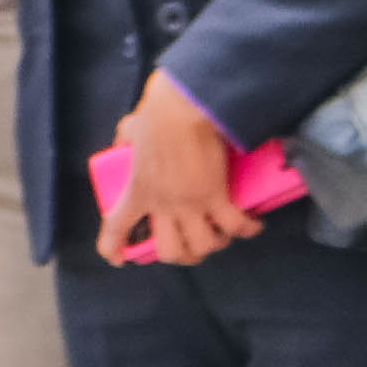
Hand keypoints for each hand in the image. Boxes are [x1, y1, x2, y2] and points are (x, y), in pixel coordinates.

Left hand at [101, 70, 258, 266]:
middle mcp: (162, 204)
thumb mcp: (130, 129)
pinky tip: (252, 225)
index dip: (113, 248)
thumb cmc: (157, 113)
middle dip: (184, 255)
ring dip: (215, 244)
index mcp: (137, 190)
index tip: (117, 259)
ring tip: (222, 234)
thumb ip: (124, 139)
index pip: (116, 227)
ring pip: (204, 245)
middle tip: (192, 244)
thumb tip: (123, 138)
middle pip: (171, 251)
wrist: (183, 107)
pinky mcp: (216, 194)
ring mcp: (190, 203)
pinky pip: (234, 224)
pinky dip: (246, 228)